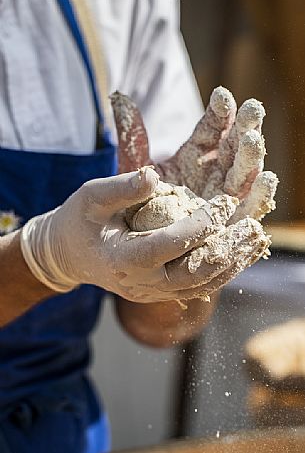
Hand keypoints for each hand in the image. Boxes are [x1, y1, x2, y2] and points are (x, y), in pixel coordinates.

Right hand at [20, 168, 267, 302]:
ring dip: (232, 265)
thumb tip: (156, 175)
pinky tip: (240, 254)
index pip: (168, 244)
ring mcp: (152, 292)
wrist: (70, 256)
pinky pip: (197, 287)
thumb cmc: (79, 222)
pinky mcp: (161, 292)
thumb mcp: (91, 197)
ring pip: (202, 286)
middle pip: (194, 276)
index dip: (199, 225)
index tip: (223, 202)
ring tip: (256, 242)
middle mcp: (141, 283)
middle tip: (254, 229)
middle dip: (227, 251)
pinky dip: (222, 272)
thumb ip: (122, 188)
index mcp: (123, 259)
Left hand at [111, 87, 277, 222]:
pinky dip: (259, 195)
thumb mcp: (134, 168)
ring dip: (252, 157)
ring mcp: (224, 196)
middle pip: (235, 147)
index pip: (212, 128)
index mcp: (196, 154)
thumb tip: (119, 98)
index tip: (220, 96)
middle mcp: (214, 172)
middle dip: (245, 127)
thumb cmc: (136, 204)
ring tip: (252, 140)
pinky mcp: (229, 221)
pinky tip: (266, 179)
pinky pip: (248, 207)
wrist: (138, 242)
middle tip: (251, 110)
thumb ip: (132, 136)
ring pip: (244, 174)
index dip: (219, 112)